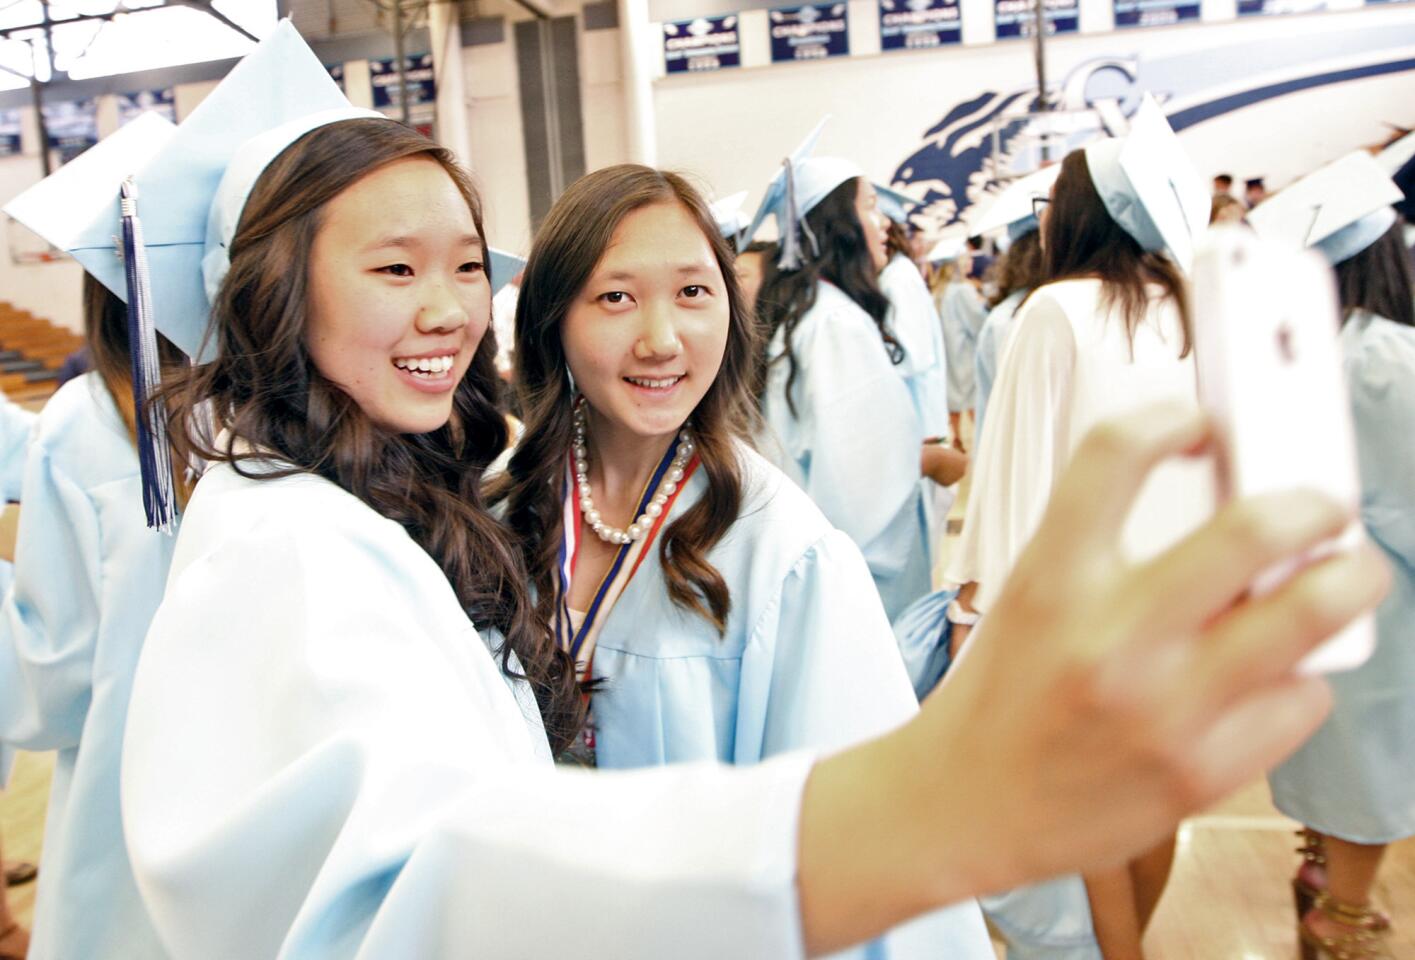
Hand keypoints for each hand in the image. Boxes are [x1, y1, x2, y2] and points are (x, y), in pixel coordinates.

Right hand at [911, 403, 1388, 895]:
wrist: (968, 803)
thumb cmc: (1002, 696)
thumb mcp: (1028, 598)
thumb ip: (1104, 549)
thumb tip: (1219, 507)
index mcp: (1051, 580)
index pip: (1116, 454)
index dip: (1173, 418)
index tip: (1202, 425)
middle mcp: (1109, 637)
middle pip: (1253, 530)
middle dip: (1314, 505)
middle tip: (1322, 509)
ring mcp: (1163, 708)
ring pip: (1310, 614)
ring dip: (1350, 580)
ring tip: (1348, 575)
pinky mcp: (1202, 772)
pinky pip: (1301, 699)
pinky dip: (1302, 678)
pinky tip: (1277, 676)